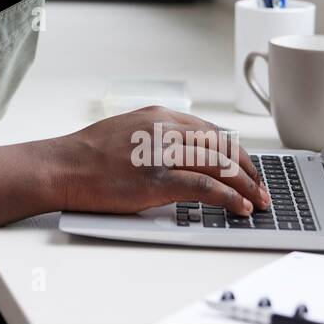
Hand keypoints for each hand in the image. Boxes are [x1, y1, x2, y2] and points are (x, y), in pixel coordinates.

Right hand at [52, 107, 270, 215]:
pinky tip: (240, 207)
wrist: (63, 166)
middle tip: (261, 187)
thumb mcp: (128, 130)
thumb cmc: (88, 154)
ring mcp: (162, 153)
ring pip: (221, 166)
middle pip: (223, 147)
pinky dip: (229, 198)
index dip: (236, 152)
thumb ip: (158, 136)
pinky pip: (206, 187)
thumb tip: (185, 154)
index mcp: (159, 116)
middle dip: (248, 169)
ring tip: (259, 201)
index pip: (212, 131)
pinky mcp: (158, 180)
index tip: (247, 167)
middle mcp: (165, 129)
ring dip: (246, 186)